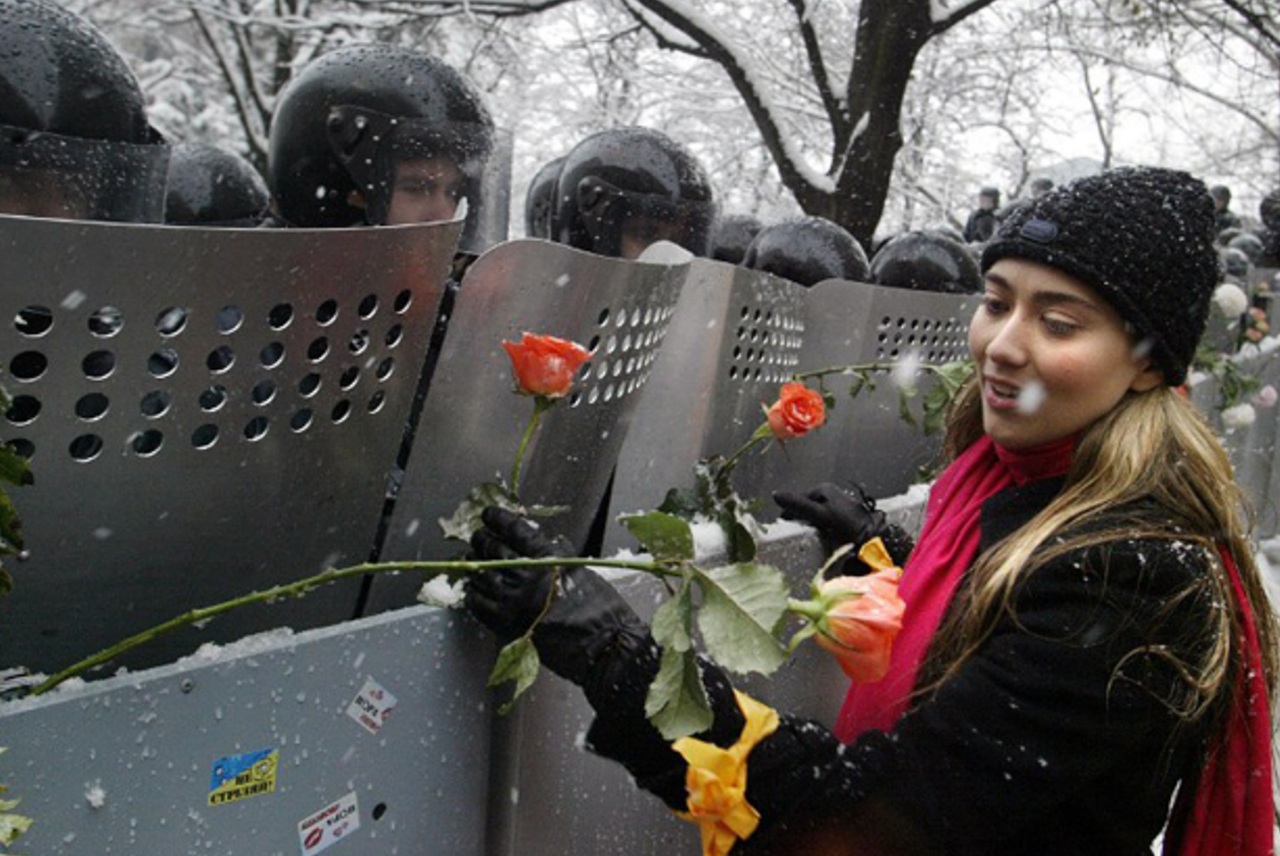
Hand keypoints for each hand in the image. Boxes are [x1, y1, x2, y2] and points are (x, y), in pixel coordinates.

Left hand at [466, 507, 645, 684]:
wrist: (603, 645)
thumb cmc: (600, 608)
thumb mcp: (580, 569)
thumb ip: (558, 553)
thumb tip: (544, 540)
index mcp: (546, 558)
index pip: (514, 530)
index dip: (498, 519)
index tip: (489, 515)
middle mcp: (526, 576)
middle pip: (492, 549)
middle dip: (482, 539)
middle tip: (479, 537)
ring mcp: (513, 601)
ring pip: (480, 575)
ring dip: (474, 564)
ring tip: (472, 559)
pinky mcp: (506, 625)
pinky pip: (478, 605)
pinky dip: (473, 594)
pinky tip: (474, 589)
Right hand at [772, 482, 885, 575]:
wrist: (876, 538)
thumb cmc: (848, 525)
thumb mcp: (820, 514)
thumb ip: (798, 505)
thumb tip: (775, 495)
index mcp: (822, 489)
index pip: (796, 501)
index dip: (789, 516)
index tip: (788, 532)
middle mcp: (829, 494)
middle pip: (805, 509)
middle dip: (801, 522)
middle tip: (800, 538)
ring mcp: (836, 506)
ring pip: (814, 518)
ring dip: (811, 529)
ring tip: (812, 541)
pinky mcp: (842, 519)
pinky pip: (824, 525)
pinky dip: (821, 532)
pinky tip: (823, 541)